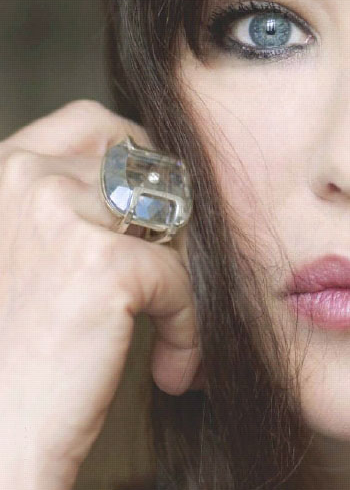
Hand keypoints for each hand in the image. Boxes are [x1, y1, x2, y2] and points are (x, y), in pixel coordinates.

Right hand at [0, 99, 200, 489]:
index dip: (137, 159)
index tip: (156, 209)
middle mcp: (21, 177)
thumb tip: (144, 176)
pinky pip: (184, 279)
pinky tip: (173, 367)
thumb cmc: (8, 359)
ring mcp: (62, 214)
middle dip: (171, 218)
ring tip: (170, 334)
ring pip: (173, 220)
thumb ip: (59, 209)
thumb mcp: (20, 259)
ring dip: (184, 278)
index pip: (89, 122)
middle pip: (144, 165)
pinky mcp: (106, 263)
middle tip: (172, 275)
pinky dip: (190, 327)